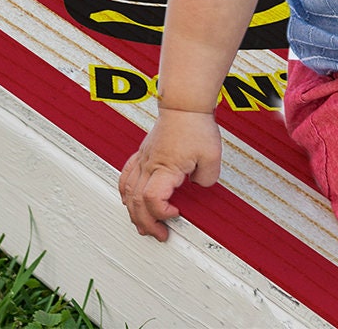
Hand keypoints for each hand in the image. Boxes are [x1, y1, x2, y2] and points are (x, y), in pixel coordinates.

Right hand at [118, 107, 221, 240]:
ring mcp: (143, 159)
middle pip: (136, 203)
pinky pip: (126, 177)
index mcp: (164, 168)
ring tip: (143, 225)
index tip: (177, 215)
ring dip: (134, 213)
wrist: (185, 104)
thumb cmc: (196, 125)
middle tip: (160, 234)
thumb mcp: (212, 156)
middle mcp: (149, 166)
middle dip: (146, 224)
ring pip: (127, 193)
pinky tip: (129, 201)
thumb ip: (207, 179)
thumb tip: (199, 188)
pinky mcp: (143, 153)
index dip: (162, 214)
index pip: (152, 200)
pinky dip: (125, 194)